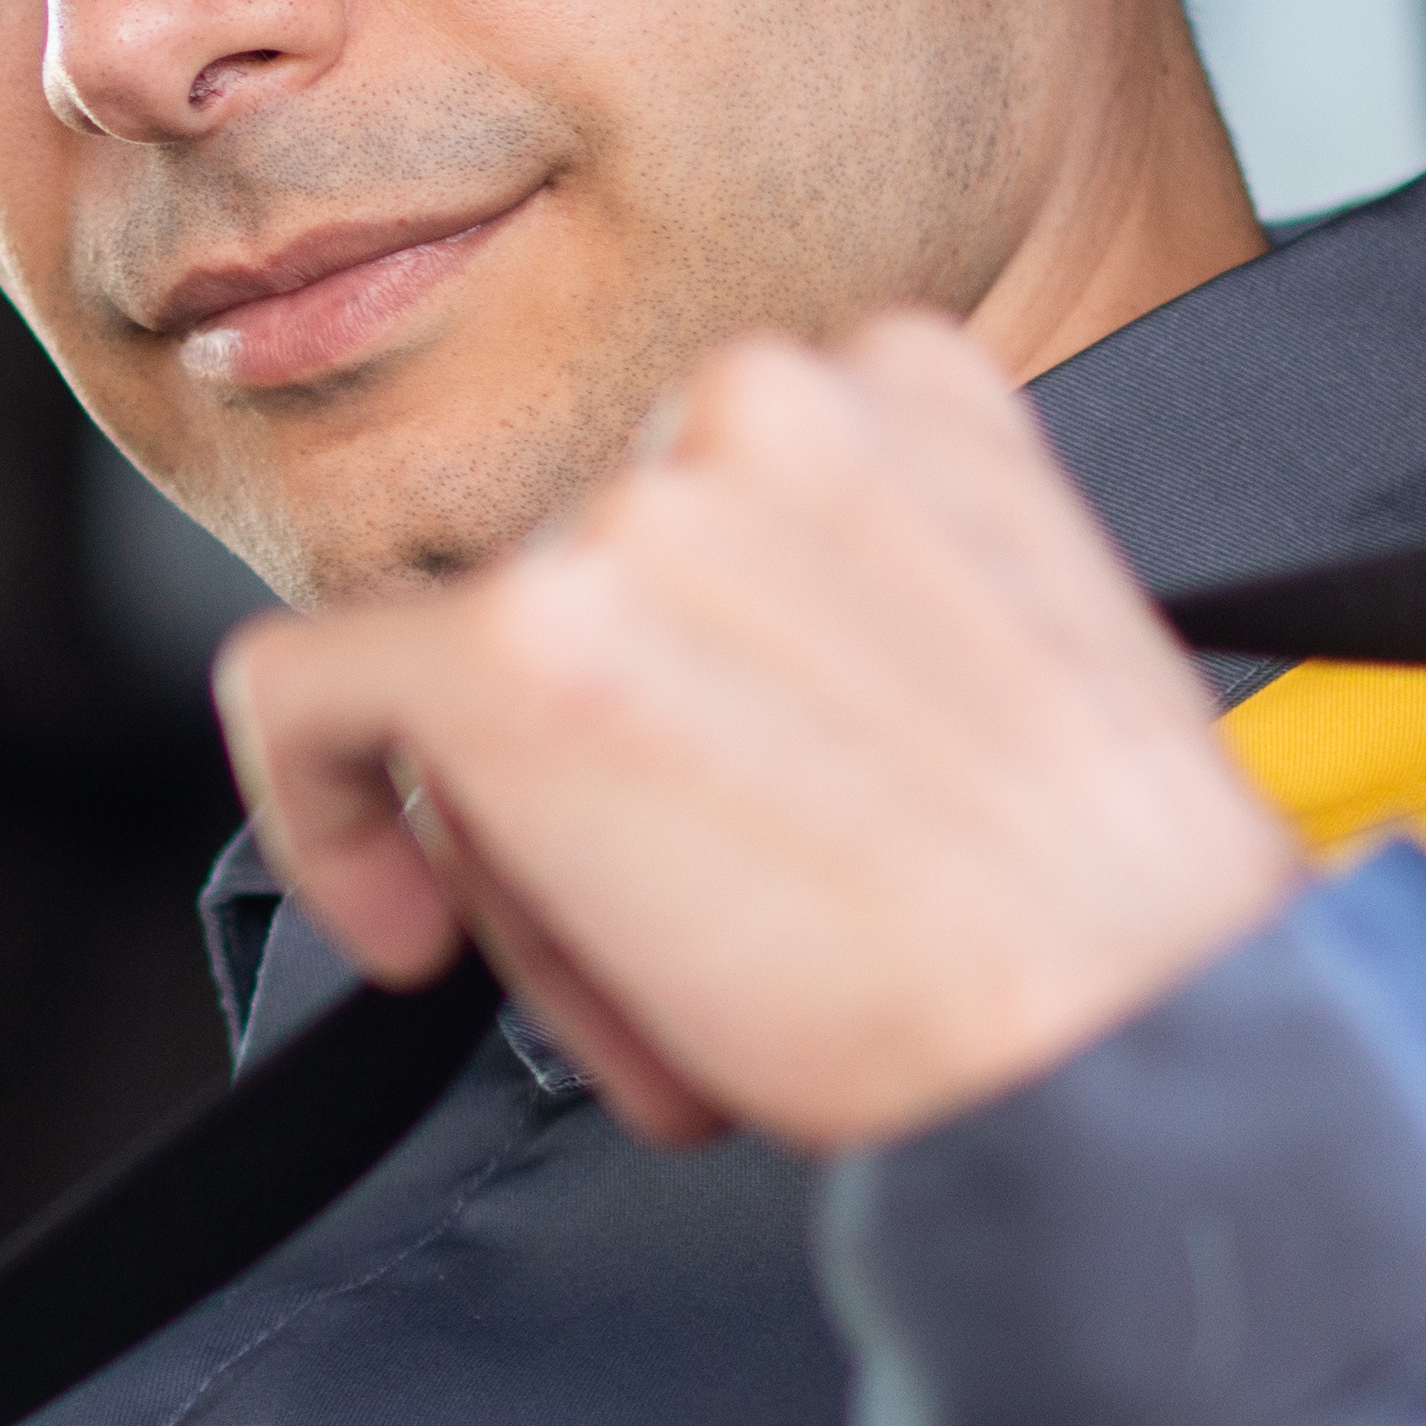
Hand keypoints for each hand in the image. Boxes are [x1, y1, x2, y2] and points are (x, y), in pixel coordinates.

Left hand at [215, 315, 1299, 1153]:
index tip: (712, 793)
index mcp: (899, 384)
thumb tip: (684, 676)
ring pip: (472, 678)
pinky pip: (301, 692)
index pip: (689, 504)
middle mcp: (755, 403)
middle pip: (575, 588)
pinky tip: (404, 925)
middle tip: (718, 939)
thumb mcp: (1018, 650)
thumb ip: (848, 593)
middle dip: (617, 784)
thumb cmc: (1100, 915)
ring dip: (553, 864)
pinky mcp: (514, 647)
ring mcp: (628, 521)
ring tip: (690, 991)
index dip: (687, 676)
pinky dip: (321, 813)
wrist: (1124, 1041)